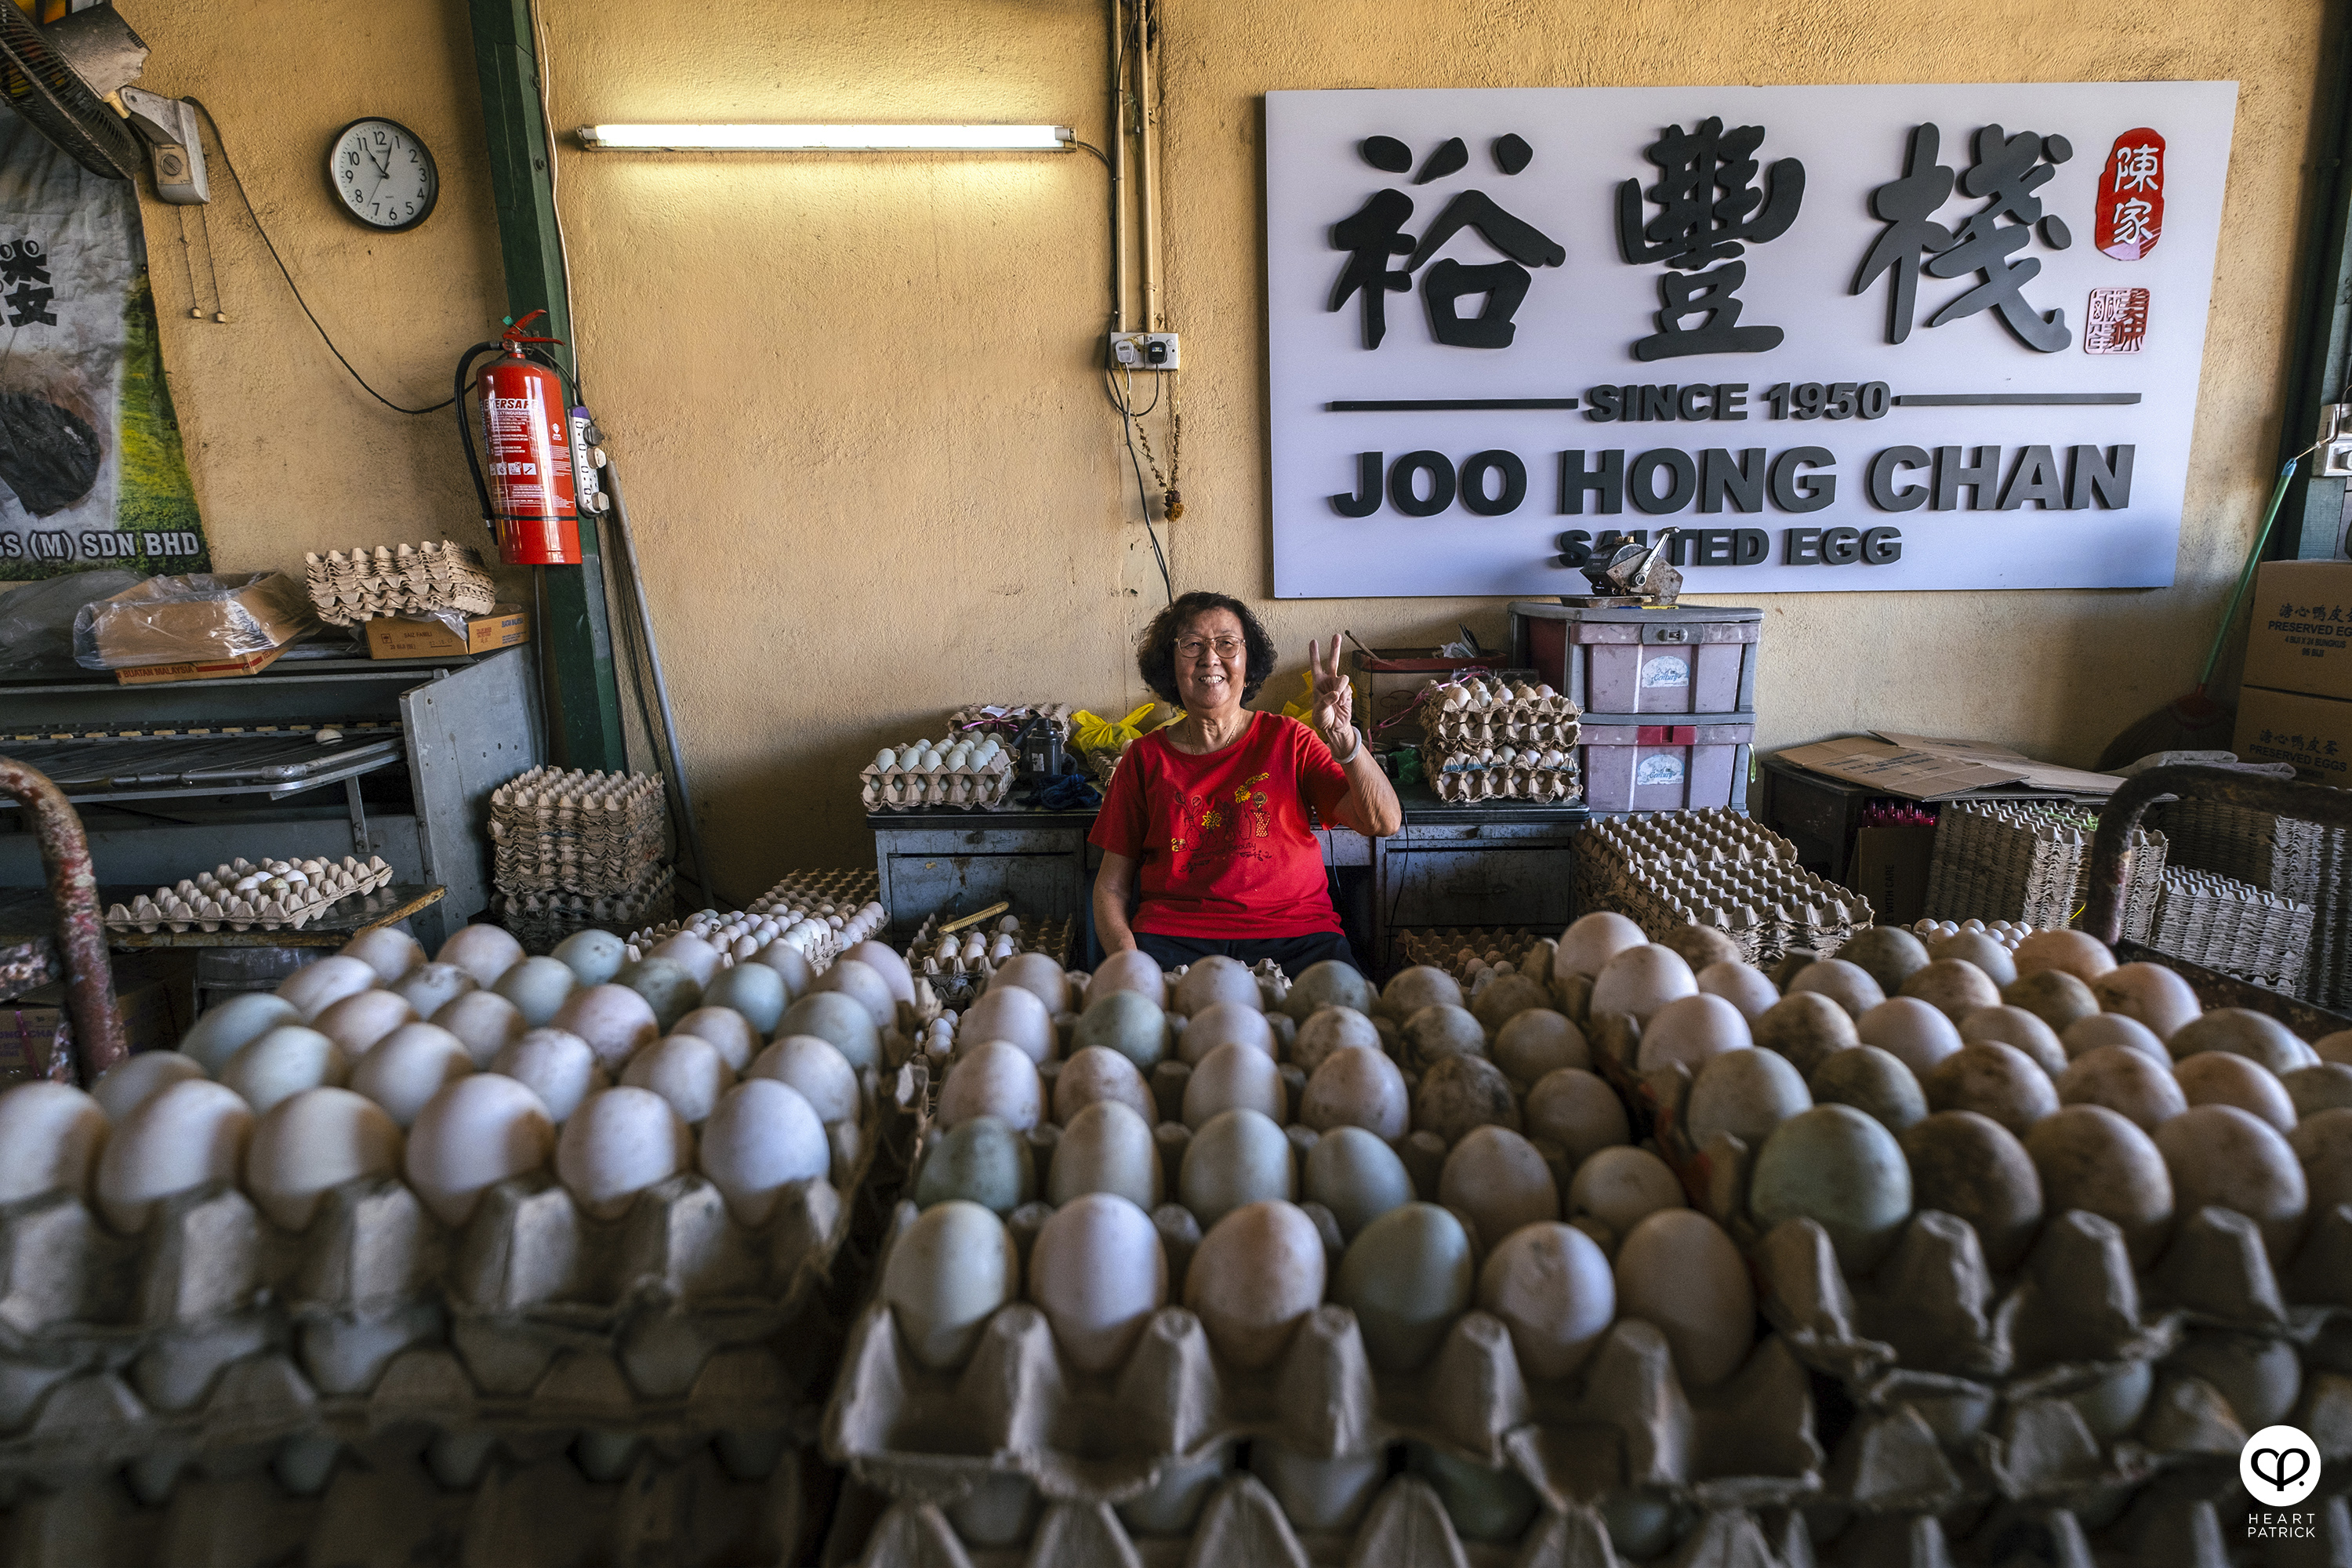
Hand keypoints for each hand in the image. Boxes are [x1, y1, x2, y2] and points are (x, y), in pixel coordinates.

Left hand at [1308, 634, 1353, 748]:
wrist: (1335, 727)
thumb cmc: (1322, 719)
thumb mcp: (1319, 711)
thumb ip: (1326, 701)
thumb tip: (1335, 693)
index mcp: (1318, 683)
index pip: (1315, 665)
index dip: (1314, 654)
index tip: (1313, 641)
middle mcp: (1329, 681)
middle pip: (1333, 661)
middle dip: (1335, 648)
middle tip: (1337, 635)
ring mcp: (1339, 686)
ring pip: (1343, 677)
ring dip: (1341, 687)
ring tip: (1338, 699)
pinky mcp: (1347, 692)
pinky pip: (1348, 689)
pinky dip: (1345, 696)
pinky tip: (1341, 703)